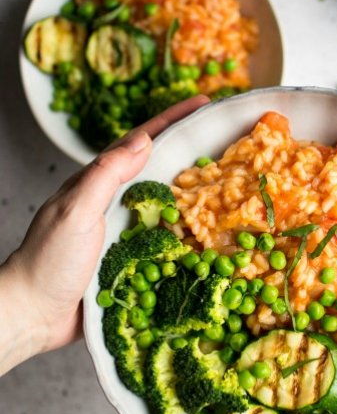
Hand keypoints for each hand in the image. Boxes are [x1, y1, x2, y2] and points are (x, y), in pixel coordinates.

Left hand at [0, 96, 208, 375]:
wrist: (37, 310)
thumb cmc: (50, 259)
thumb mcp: (76, 210)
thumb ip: (107, 175)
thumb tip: (142, 141)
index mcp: (99, 182)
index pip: (140, 142)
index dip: (171, 120)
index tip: (202, 103)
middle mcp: (115, 201)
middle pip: (157, 165)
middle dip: (188, 147)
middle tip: (220, 136)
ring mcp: (125, 228)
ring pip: (165, 199)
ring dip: (193, 187)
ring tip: (222, 178)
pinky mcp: (133, 255)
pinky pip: (166, 234)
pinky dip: (187, 227)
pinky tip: (205, 229)